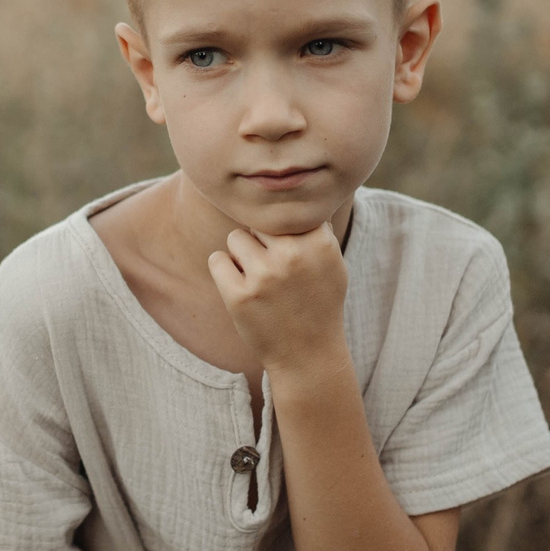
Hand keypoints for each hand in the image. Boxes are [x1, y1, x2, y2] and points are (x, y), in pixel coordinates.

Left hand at [207, 223, 349, 374]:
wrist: (309, 355)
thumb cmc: (319, 303)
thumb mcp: (333, 263)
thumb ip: (316, 229)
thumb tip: (293, 195)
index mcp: (319, 242)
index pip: (283, 213)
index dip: (281, 230)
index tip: (285, 249)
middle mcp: (292, 255)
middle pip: (257, 222)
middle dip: (259, 240)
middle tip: (272, 268)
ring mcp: (264, 275)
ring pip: (235, 238)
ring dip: (241, 255)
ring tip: (258, 278)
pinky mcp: (239, 296)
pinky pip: (216, 260)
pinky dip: (224, 271)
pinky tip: (240, 287)